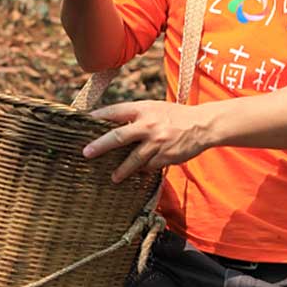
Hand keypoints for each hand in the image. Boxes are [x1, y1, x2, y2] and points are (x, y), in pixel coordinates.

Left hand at [82, 100, 208, 182]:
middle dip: (100, 146)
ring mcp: (157, 142)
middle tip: (87, 153)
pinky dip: (142, 170)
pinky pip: (148, 167)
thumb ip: (135, 116)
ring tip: (114, 177)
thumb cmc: (174, 115)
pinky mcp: (166, 156)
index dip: (98, 116)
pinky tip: (137, 173)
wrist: (202, 125)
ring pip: (133, 159)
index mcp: (143, 109)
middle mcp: (148, 125)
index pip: (115, 111)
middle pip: (118, 137)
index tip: (84, 121)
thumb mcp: (154, 108)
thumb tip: (110, 126)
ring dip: (121, 170)